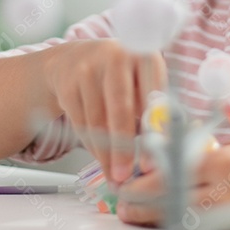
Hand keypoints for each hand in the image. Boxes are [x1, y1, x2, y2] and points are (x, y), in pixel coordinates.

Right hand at [43, 40, 165, 184]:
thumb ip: (152, 110)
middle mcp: (116, 56)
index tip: (156, 157)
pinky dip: (92, 145)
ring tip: (115, 175)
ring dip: (106, 153)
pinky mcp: (67, 83)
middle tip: (126, 175)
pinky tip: (101, 159)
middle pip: (120, 107)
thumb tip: (162, 149)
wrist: (73, 60)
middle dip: (123, 146)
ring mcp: (88, 68)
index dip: (155, 128)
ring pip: (98, 120)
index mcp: (144, 54)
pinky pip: (81, 123)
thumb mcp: (141, 82)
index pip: (153, 94)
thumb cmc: (119, 78)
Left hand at [116, 137, 229, 226]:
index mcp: (219, 161)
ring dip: (155, 217)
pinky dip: (178, 224)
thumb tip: (174, 157)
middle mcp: (220, 190)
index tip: (129, 180)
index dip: (144, 178)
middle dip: (140, 203)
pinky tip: (167, 222)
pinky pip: (198, 226)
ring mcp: (228, 213)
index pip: (169, 170)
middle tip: (122, 205)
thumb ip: (205, 152)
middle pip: (167, 199)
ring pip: (178, 218)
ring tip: (134, 216)